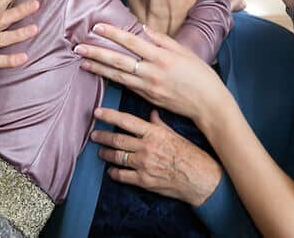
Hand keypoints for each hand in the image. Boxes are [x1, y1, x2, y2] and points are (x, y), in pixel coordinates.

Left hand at [76, 24, 228, 122]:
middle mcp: (152, 72)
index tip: (97, 27)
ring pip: (118, 76)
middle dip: (97, 53)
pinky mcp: (148, 98)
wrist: (208, 104)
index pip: (132, 42)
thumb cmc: (200, 75)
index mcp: (162, 57)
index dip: (113, 34)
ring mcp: (149, 87)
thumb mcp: (185, 52)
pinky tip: (101, 75)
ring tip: (82, 62)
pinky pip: (127, 87)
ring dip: (98, 69)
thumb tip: (142, 28)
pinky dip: (112, 80)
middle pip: (119, 60)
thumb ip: (163, 40)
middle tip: (78, 47)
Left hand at [91, 108, 221, 205]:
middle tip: (94, 134)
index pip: (127, 121)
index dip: (110, 116)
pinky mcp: (143, 180)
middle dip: (102, 136)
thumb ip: (159, 125)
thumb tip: (151, 114)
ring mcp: (143, 164)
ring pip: (117, 157)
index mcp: (154, 133)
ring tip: (100, 151)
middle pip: (117, 139)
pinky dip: (113, 173)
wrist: (200, 178)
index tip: (97, 113)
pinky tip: (111, 171)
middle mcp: (146, 147)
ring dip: (106, 153)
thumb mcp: (175, 134)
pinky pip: (122, 176)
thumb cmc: (191, 155)